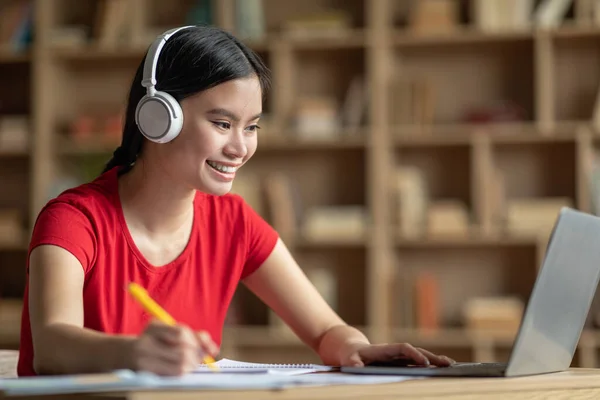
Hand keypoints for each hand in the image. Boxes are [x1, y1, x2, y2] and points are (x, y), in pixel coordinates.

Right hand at [129, 320, 218, 375]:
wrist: (125, 355)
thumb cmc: (154, 342)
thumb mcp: (168, 333)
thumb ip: (191, 336)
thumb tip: (213, 350)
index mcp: (153, 327)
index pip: (181, 332)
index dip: (198, 341)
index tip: (208, 348)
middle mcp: (146, 342)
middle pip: (183, 350)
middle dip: (197, 355)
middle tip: (201, 358)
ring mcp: (143, 359)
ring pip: (180, 364)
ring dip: (192, 365)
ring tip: (192, 363)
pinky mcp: (145, 373)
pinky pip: (172, 373)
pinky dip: (183, 371)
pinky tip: (182, 369)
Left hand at [339, 341, 454, 367]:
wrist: (352, 350)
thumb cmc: (351, 356)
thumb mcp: (349, 359)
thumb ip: (353, 363)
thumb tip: (356, 367)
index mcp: (385, 349)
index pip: (403, 348)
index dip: (414, 354)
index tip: (424, 363)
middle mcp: (395, 351)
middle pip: (416, 351)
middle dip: (431, 357)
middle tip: (447, 364)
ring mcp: (399, 357)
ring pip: (420, 356)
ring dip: (434, 360)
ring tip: (451, 366)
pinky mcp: (400, 362)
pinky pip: (417, 363)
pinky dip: (430, 365)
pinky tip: (441, 370)